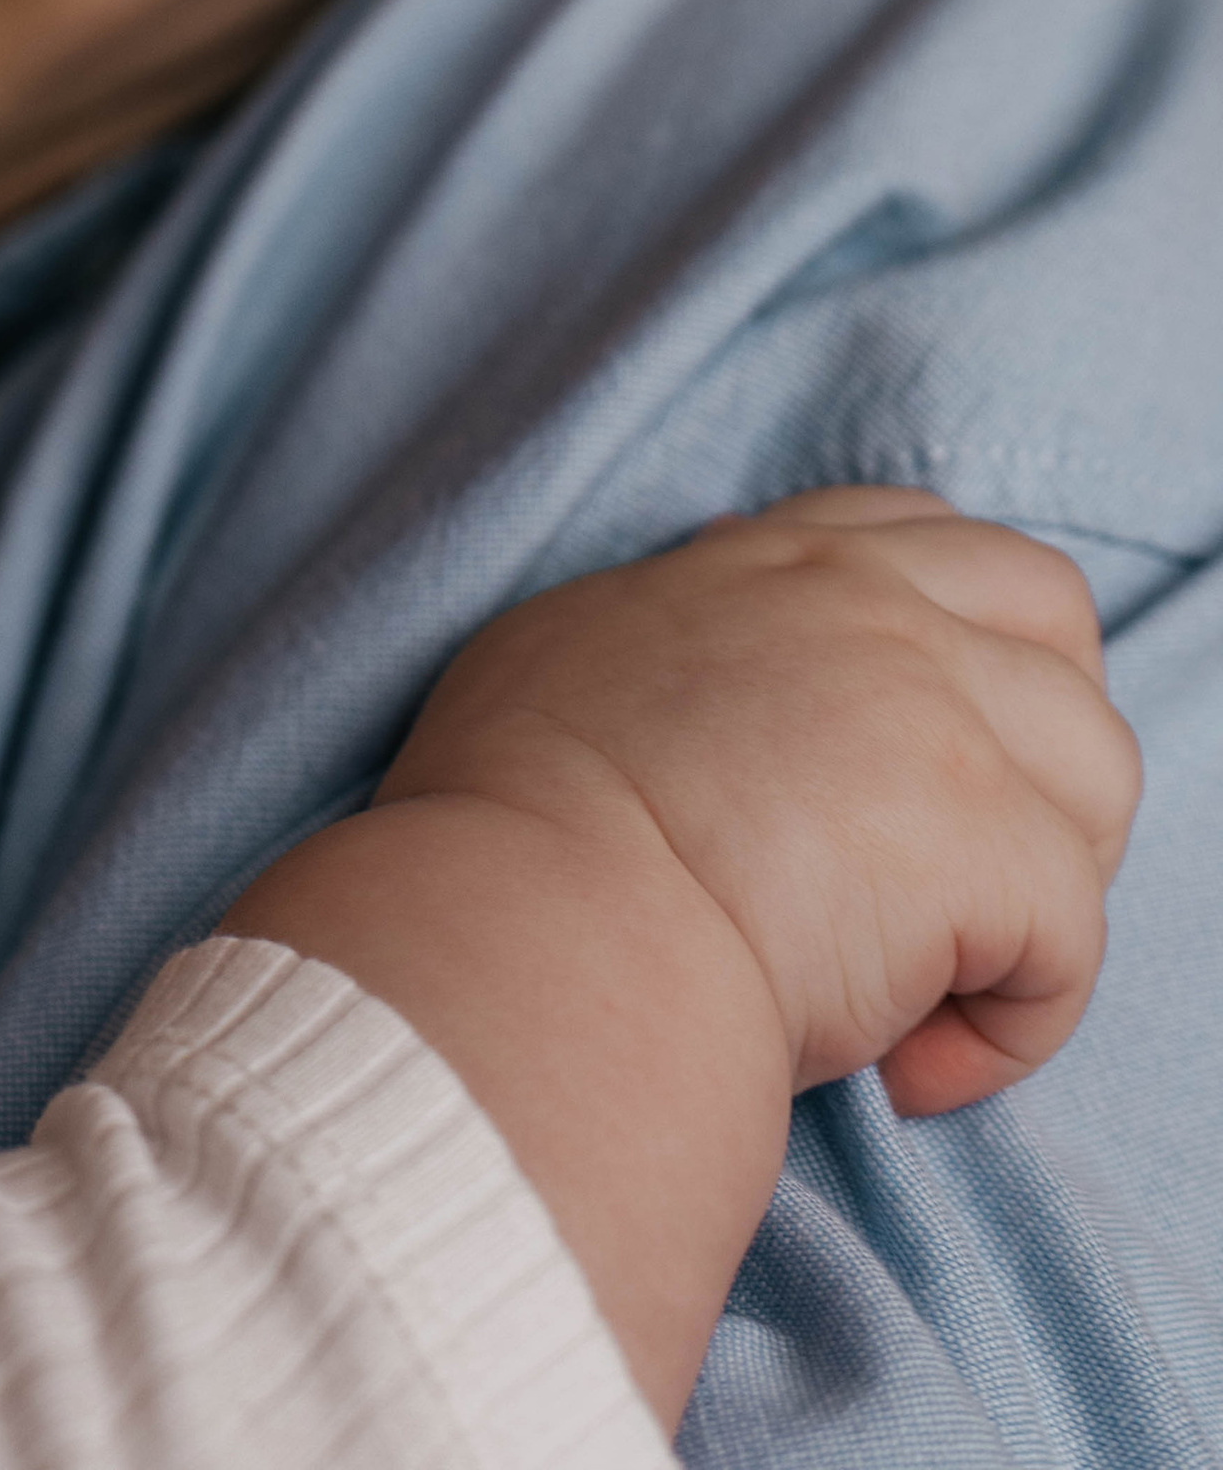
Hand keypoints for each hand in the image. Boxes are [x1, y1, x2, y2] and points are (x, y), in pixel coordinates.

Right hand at [222, 489, 1139, 1422]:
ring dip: (1046, 880)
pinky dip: (1013, 1026)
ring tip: (943, 973)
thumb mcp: (568, 648)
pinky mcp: (986, 843)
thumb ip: (666, 623)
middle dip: (1040, 735)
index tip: (909, 748)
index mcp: (773, 564)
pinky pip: (1072, 941)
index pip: (922, 535)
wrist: (533, 925)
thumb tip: (700, 618)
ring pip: (1099, 774)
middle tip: (955, 862)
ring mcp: (939, 714)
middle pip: (1052, 621)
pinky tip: (911, 1072)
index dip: (950, 636)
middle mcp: (870, 606)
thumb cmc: (507, 819)